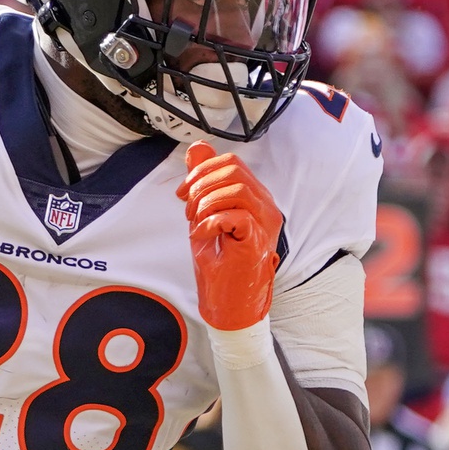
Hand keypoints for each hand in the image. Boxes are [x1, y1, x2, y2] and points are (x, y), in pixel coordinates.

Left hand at [177, 141, 283, 333]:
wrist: (229, 301)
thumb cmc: (221, 262)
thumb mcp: (205, 214)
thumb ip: (204, 181)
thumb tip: (198, 148)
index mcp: (255, 196)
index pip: (231, 163)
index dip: (201, 172)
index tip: (183, 195)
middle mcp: (265, 205)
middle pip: (233, 170)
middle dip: (201, 187)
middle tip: (189, 213)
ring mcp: (265, 222)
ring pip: (236, 189)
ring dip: (206, 205)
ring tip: (197, 224)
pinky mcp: (257, 240)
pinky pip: (236, 215)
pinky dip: (211, 222)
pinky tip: (204, 235)